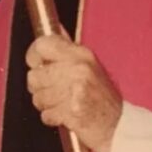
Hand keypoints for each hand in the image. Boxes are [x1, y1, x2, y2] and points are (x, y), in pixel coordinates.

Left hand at [25, 34, 121, 151]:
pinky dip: (53, 118)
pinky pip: (46, 115)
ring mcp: (77, 90)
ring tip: (61, 104)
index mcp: (81, 54)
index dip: (33, 55)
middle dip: (38, 88)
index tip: (35, 64)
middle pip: (35, 76)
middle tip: (52, 91)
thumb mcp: (89, 65)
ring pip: (38, 98)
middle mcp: (79, 69)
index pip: (43, 44)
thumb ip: (68, 47)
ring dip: (46, 105)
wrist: (118, 123)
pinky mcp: (73, 111)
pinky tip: (65, 115)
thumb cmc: (101, 96)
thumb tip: (55, 27)